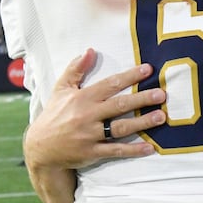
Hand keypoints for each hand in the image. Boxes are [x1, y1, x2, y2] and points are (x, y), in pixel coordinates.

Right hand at [23, 48, 166, 170]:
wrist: (40, 148)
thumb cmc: (54, 115)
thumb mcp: (60, 89)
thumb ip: (75, 69)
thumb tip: (90, 50)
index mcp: (82, 98)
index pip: (110, 84)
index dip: (129, 76)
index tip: (148, 70)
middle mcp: (87, 115)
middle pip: (119, 105)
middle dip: (141, 99)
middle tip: (161, 94)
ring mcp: (90, 135)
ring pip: (120, 128)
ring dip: (142, 123)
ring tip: (161, 117)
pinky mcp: (92, 152)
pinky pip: (116, 151)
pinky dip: (133, 150)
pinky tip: (150, 147)